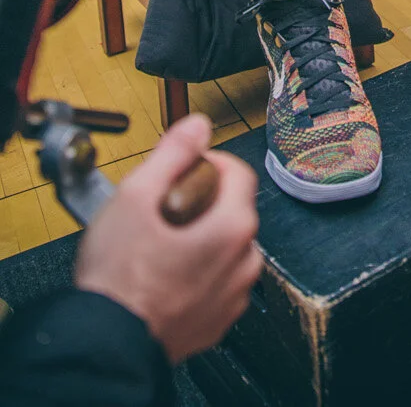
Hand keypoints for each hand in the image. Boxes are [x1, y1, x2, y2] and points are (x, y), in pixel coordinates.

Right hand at [74, 113, 260, 364]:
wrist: (105, 345)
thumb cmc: (119, 279)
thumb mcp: (136, 196)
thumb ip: (173, 152)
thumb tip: (197, 125)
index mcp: (234, 227)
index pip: (239, 171)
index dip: (208, 161)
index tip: (183, 168)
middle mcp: (245, 263)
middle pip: (232, 210)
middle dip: (201, 201)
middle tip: (161, 210)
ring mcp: (233, 297)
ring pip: (225, 248)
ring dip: (200, 239)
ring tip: (159, 246)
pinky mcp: (217, 322)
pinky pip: (216, 283)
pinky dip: (196, 274)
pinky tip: (163, 276)